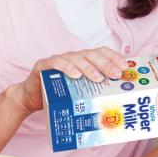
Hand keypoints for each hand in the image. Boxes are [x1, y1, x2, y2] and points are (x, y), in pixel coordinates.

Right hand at [12, 47, 127, 114]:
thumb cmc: (59, 96)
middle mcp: (73, 57)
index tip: (125, 66)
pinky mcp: (44, 65)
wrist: (32, 98)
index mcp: (84, 61)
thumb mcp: (79, 93)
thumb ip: (94, 92)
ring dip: (88, 67)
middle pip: (92, 55)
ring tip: (97, 78)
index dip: (114, 57)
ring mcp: (59, 59)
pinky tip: (75, 75)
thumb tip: (119, 103)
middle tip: (115, 74)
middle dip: (106, 64)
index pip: (101, 53)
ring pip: (76, 58)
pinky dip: (67, 68)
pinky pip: (56, 63)